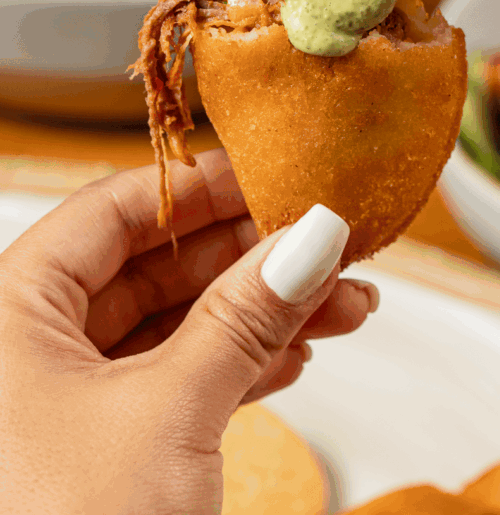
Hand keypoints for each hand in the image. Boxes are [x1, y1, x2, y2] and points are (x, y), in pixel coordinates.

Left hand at [0, 149, 377, 514]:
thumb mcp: (167, 414)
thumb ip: (244, 318)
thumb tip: (309, 239)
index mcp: (10, 312)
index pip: (115, 211)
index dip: (200, 187)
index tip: (275, 175)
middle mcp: (31, 348)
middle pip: (155, 267)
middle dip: (251, 256)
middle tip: (325, 242)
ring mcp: (68, 402)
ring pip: (176, 326)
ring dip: (261, 312)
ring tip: (341, 300)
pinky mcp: (105, 449)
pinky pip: (178, 380)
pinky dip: (240, 364)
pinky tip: (297, 352)